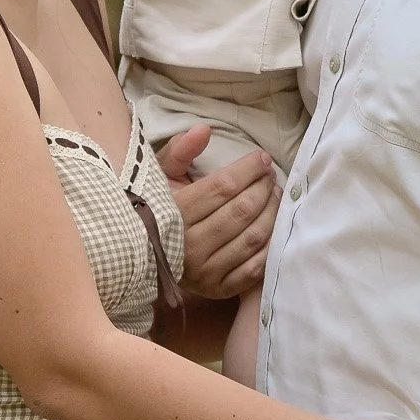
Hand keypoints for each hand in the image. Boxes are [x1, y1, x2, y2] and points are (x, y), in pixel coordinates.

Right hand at [158, 126, 279, 299]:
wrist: (143, 258)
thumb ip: (180, 152)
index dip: (248, 170)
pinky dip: (270, 246)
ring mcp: (204, 272)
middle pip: (241, 211)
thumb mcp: (160, 178)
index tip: (261, 159)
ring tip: (276, 196)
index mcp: (172, 215)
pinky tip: (273, 227)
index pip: (222, 187)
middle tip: (270, 176)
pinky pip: (254, 267)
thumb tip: (204, 128)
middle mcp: (188, 247)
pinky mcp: (217, 290)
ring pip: (253, 238)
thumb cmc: (158, 210)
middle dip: (264, 188)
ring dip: (272, 213)